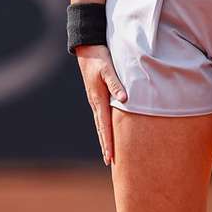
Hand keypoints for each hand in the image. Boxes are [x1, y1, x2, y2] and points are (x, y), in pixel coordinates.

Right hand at [74, 44, 126, 165]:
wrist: (87, 48)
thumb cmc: (99, 58)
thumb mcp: (108, 68)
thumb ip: (116, 84)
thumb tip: (125, 100)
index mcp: (98, 99)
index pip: (104, 126)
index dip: (108, 143)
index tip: (110, 158)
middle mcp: (95, 103)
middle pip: (101, 129)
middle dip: (106, 146)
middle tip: (109, 163)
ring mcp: (95, 100)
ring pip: (101, 124)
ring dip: (105, 138)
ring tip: (109, 152)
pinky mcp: (97, 95)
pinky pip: (102, 115)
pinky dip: (105, 127)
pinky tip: (108, 131)